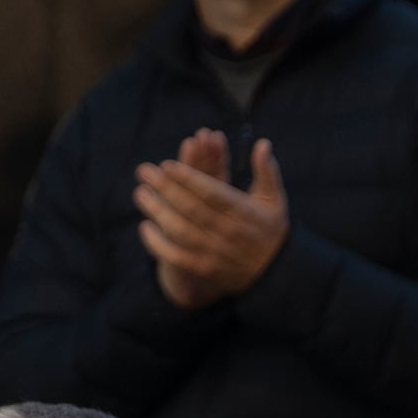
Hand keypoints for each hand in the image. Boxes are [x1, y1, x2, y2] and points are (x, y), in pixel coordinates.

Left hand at [136, 134, 289, 307]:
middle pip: (192, 208)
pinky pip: (178, 257)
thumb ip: (267, 171)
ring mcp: (216, 251)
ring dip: (158, 211)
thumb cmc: (271, 230)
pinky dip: (159, 244)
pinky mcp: (206, 268)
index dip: (189, 178)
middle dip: (165, 188)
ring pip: (182, 231)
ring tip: (140, 193)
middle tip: (144, 171)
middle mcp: (228, 231)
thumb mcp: (274, 199)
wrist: (277, 274)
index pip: (212, 192)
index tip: (167, 165)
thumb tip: (263, 143)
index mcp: (244, 211)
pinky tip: (145, 228)